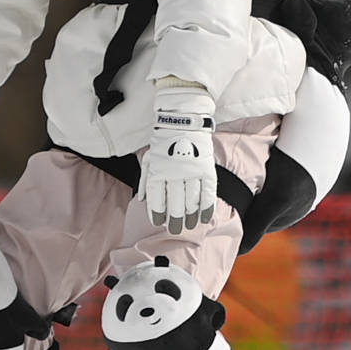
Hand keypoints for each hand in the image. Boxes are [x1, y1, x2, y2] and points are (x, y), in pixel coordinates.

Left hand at [142, 86, 217, 232]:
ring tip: (190, 226)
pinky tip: (204, 217)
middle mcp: (175, 173)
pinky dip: (206, 207)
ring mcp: (192, 172)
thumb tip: (142, 200)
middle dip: (175, 219)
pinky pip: (208, 193)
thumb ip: (146, 180)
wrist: (183, 120)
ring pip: (192, 201)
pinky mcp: (206, 169)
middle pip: (175, 203)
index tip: (159, 222)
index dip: (158, 212)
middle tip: (176, 230)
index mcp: (159, 171)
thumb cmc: (164, 141)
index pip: (158, 198)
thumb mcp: (149, 157)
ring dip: (191, 216)